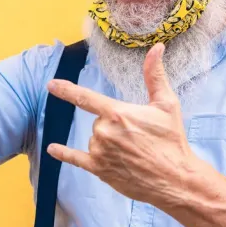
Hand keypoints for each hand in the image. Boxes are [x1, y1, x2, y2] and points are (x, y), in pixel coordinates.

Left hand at [46, 43, 195, 204]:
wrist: (174, 178)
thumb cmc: (171, 140)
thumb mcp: (167, 104)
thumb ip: (155, 75)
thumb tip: (157, 48)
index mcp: (117, 113)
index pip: (85, 98)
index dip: (66, 90)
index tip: (51, 84)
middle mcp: (104, 131)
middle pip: (98, 121)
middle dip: (114, 125)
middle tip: (138, 137)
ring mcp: (99, 152)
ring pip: (94, 139)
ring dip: (107, 142)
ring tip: (133, 152)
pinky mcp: (99, 170)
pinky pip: (76, 159)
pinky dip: (64, 154)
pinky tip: (53, 149)